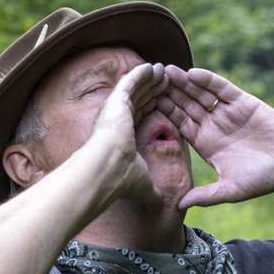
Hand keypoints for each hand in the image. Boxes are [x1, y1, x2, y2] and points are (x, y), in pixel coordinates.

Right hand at [85, 63, 169, 202]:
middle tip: (167, 82)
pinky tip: (154, 66)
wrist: (106, 170)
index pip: (141, 118)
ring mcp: (115, 109)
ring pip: (136, 89)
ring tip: (164, 71)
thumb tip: (158, 207)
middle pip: (140, 101)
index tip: (164, 103)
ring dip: (150, 80)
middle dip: (153, 91)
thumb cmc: (122, 180)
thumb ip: (151, 192)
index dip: (153, 109)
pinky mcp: (116, 100)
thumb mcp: (143, 185)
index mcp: (123, 136)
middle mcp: (117, 120)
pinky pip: (131, 82)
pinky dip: (142, 73)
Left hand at [155, 66, 273, 208]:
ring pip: (199, 94)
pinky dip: (208, 80)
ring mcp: (226, 112)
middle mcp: (213, 125)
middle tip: (147, 81)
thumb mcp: (230, 190)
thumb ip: (205, 196)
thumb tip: (180, 205)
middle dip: (168, 93)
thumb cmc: (262, 180)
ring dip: (183, 83)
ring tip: (165, 71)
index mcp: (206, 143)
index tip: (143, 106)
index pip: (178, 125)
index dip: (162, 115)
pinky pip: (221, 89)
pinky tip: (192, 73)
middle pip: (185, 105)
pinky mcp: (242, 102)